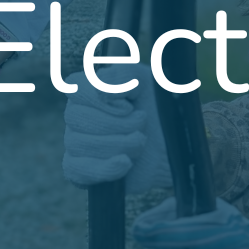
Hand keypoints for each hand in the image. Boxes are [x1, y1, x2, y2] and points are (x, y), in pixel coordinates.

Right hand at [62, 62, 172, 193]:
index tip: (128, 106)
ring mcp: (77, 144)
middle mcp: (77, 116)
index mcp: (88, 90)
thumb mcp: (147, 82)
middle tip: (142, 122)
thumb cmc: (157, 109)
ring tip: (140, 141)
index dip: (99, 99)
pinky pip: (76, 171)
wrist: (174, 145)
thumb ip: (124, 75)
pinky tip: (126, 162)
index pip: (74, 88)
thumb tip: (98, 91)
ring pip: (79, 144)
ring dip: (119, 143)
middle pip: (77, 118)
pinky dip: (104, 168)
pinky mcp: (83, 172)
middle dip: (118, 123)